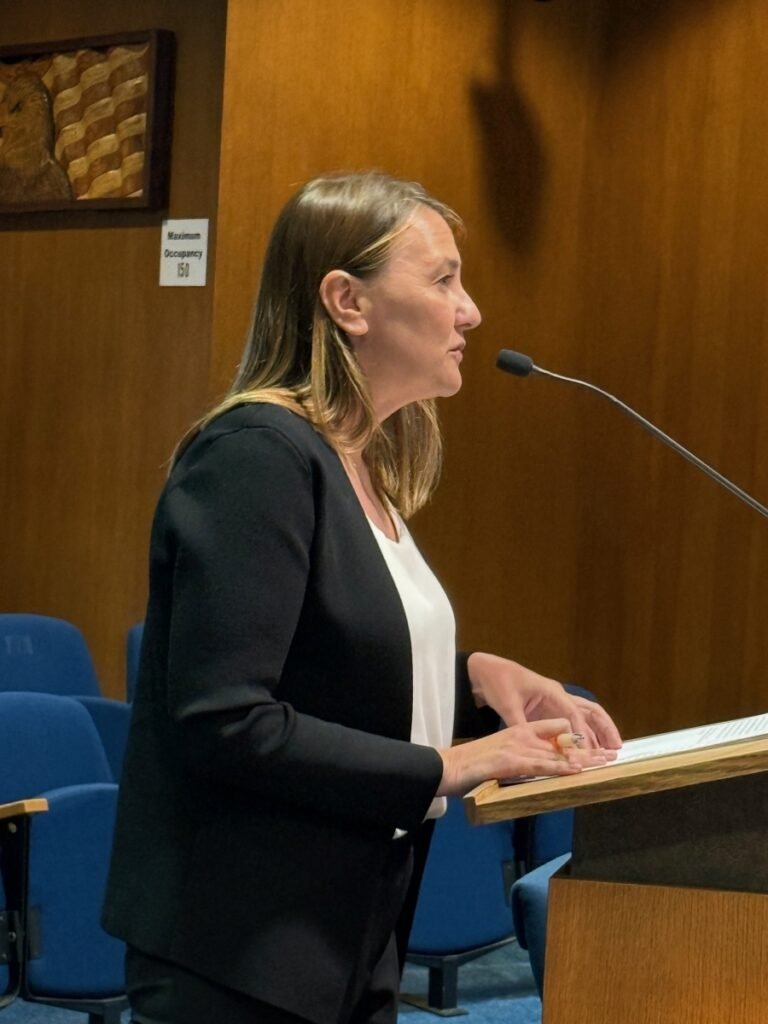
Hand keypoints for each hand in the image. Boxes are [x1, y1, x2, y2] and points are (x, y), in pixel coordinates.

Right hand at [436, 718, 609, 796]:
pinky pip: (539, 764)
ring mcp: (514, 747)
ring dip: (580, 760)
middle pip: (560, 741)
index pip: (552, 729)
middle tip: (608, 756)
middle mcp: (519, 736)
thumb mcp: (496, 756)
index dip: (575, 738)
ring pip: (554, 753)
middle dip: (586, 749)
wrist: (444, 766)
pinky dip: (558, 768)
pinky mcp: (508, 761)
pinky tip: (574, 771)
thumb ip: (516, 760)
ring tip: (601, 764)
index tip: (593, 747)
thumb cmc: (467, 765)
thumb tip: (530, 769)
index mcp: (516, 732)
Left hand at [466, 652, 622, 751]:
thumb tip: (530, 742)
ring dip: (599, 732)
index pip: (574, 713)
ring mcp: (557, 702)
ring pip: (586, 716)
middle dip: (605, 728)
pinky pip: (574, 722)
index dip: (582, 733)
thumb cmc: (499, 683)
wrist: (490, 672)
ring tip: (610, 750)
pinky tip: (588, 749)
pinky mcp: (551, 710)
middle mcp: (559, 696)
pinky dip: (584, 734)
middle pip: (591, 711)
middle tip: (617, 747)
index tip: (588, 751)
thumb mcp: (507, 704)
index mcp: (551, 692)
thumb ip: (520, 724)